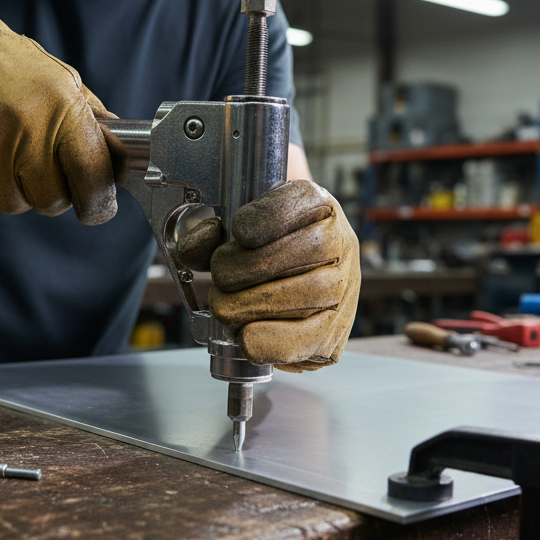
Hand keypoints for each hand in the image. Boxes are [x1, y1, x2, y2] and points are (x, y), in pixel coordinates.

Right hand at [0, 0, 116, 223]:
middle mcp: (26, 125)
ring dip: (12, 190)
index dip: (98, 202)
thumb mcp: (61, 80)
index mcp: (61, 105)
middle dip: (50, 194)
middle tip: (38, 170)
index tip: (97, 209)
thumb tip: (121, 158)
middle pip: (51, 200)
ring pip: (12, 204)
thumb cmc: (8, 66)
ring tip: (2, 155)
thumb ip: (91, 120)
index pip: (92, 173)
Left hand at [178, 180, 360, 371]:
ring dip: (257, 304)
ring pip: (315, 292)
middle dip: (253, 267)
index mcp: (318, 205)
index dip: (270, 216)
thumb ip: (211, 237)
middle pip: (312, 248)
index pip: (304, 199)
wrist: (296, 283)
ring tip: (225, 307)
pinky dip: (274, 341)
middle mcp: (341, 242)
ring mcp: (346, 287)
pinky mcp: (337, 329)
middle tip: (220, 277)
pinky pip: (314, 338)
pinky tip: (247, 336)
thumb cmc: (265, 251)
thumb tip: (193, 249)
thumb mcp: (236, 232)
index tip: (239, 231)